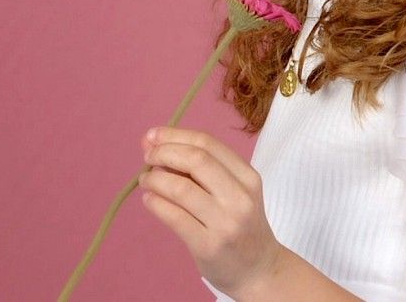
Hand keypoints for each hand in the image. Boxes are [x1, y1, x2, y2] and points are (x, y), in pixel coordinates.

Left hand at [138, 126, 281, 297]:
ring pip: (181, 188)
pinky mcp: (208, 246)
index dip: (176, 135)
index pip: (208, 143)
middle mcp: (240, 197)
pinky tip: (149, 199)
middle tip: (147, 157)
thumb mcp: (234, 191)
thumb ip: (200, 167)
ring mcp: (225, 223)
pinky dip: (155, 203)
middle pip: (196, 160)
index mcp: (248, 177)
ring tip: (146, 179)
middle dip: (164, 152)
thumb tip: (154, 143)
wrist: (260, 269)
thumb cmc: (241, 224)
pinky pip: (174, 217)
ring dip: (155, 178)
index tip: (153, 135)